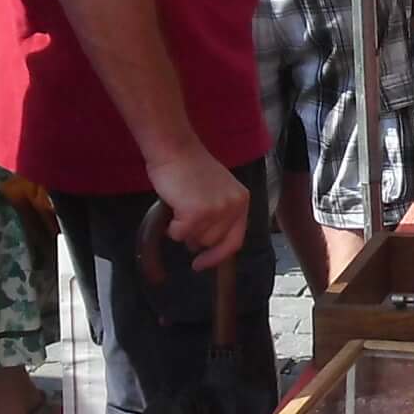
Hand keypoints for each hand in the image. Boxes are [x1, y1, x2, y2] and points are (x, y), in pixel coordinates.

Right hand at [148, 149, 251, 271]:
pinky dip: (171, 227)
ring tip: (179, 207)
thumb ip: (220, 213)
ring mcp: (216, 211)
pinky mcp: (196, 214)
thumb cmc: (190, 167)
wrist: (174, 149)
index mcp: (241, 200)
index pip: (235, 240)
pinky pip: (179, 235)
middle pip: (212, 242)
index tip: (202, 264)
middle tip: (184, 218)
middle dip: (195, 236)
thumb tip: (207, 245)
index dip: (218, 256)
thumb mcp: (217, 190)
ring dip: (183, 230)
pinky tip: (172, 207)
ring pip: (196, 240)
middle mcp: (233, 206)